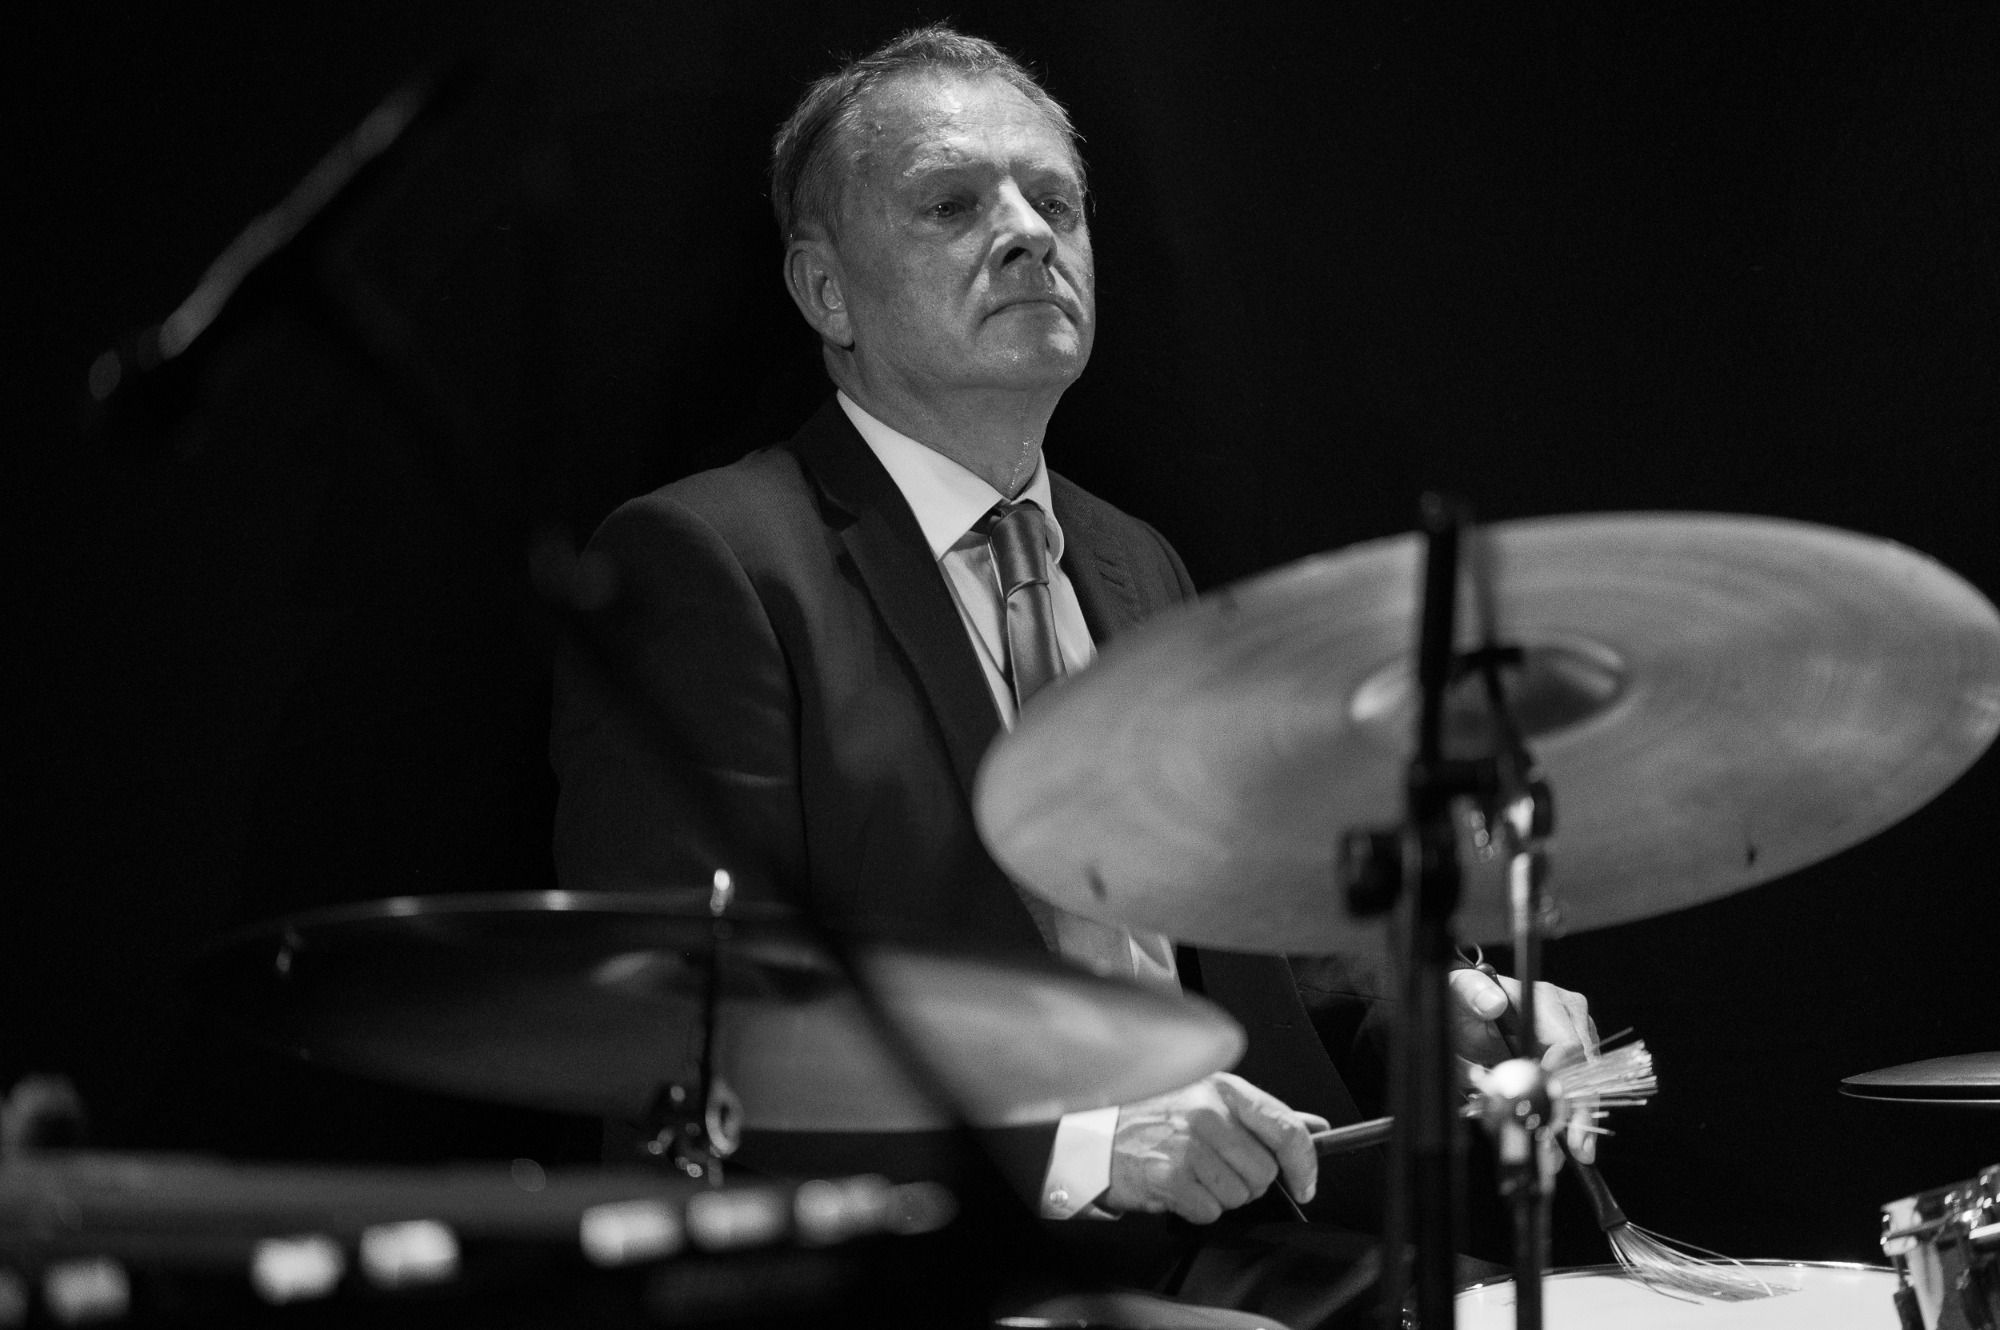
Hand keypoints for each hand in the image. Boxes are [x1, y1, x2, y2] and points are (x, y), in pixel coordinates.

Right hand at [1103, 1073, 1328, 1223]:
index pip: (1286, 1129)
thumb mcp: (1212, 1098)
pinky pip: (1209, 1211)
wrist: (1098, 1131)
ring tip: (1194, 1174)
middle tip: (1219, 1168)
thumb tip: (1316, 1128)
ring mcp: (1188, 1145)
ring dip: (1221, 1195)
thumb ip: (1265, 1115)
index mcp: (1225, 1089)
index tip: (1307, 1184)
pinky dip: (1196, 1207)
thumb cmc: (1158, 1115)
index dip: (1306, 1164)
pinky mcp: (1169, 1176)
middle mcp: (1209, 1113)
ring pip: (1239, 1196)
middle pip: (1264, 1173)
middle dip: (1248, 1181)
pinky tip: (1178, 1186)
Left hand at [1448, 967, 1599, 1161]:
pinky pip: (1577, 1092)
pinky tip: (1562, 1146)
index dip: (1565, 1077)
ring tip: (1570, 1153)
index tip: (1555, 1108)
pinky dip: (1569, 1120)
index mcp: (1543, 998)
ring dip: (1579, 1121)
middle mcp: (1566, 1015)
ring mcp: (1573, 1037)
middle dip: (1580, 1108)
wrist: (1463, 1011)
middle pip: (1586, 1067)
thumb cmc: (1464, 999)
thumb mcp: (1459, 992)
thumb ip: (1472, 994)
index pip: (1568, 1040)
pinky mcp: (1569, 1059)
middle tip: (1575, 1143)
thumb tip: (1492, 1002)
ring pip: (1587, 1083)